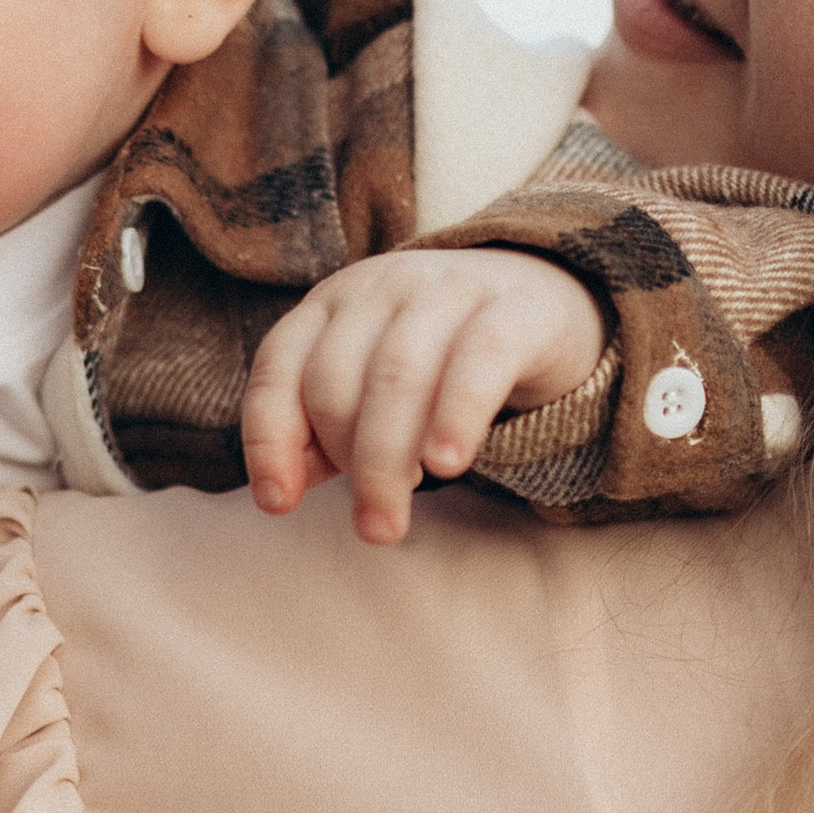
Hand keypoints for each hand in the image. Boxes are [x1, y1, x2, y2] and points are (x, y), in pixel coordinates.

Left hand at [241, 247, 606, 543]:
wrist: (544, 300)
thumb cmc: (440, 362)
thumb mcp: (371, 390)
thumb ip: (321, 436)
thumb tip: (279, 492)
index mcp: (331, 304)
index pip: (278, 368)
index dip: (269, 440)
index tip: (277, 504)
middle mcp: (380, 286)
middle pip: (336, 383)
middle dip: (348, 465)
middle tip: (374, 525)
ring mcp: (446, 288)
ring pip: (397, 377)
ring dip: (388, 460)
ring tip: (394, 520)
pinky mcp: (513, 308)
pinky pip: (477, 361)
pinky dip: (455, 416)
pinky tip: (446, 465)